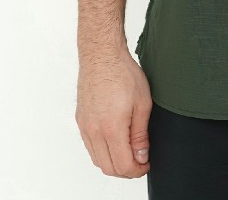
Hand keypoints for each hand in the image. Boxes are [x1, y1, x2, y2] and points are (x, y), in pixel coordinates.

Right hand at [75, 49, 152, 177]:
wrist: (102, 55)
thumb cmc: (123, 73)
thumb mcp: (142, 103)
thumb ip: (140, 135)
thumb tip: (141, 157)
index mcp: (111, 128)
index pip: (123, 166)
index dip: (137, 170)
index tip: (146, 164)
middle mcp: (94, 131)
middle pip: (108, 168)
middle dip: (126, 170)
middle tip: (140, 161)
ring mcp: (85, 127)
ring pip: (98, 160)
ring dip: (114, 162)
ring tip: (130, 151)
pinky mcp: (81, 120)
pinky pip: (90, 147)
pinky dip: (103, 152)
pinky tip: (115, 142)